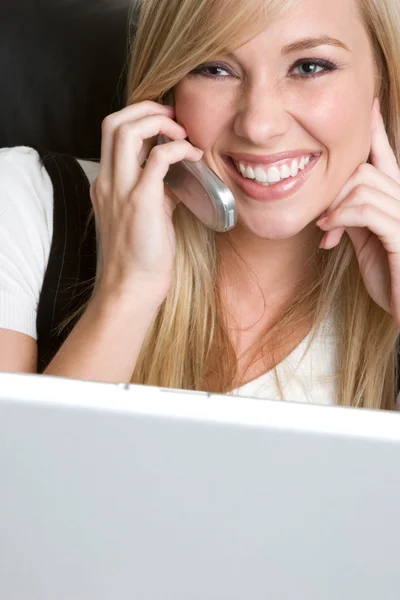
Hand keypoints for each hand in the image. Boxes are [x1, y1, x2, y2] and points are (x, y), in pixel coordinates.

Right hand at [90, 101, 202, 306]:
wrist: (133, 288)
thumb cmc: (142, 257)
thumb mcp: (146, 216)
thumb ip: (157, 190)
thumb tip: (181, 172)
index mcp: (106, 184)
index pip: (113, 132)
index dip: (140, 117)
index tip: (167, 122)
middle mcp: (108, 182)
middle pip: (113, 121)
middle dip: (146, 108)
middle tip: (174, 116)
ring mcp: (121, 190)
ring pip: (127, 130)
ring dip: (159, 121)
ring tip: (182, 131)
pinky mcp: (141, 202)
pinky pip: (159, 158)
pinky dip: (179, 148)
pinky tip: (194, 156)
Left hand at [317, 98, 399, 325]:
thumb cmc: (391, 276)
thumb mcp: (367, 242)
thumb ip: (355, 217)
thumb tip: (334, 205)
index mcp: (397, 199)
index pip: (386, 156)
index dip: (375, 130)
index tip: (368, 103)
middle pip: (364, 168)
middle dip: (335, 188)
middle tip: (323, 217)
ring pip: (363, 184)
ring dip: (335, 206)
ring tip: (327, 227)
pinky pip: (366, 209)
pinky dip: (342, 217)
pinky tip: (330, 232)